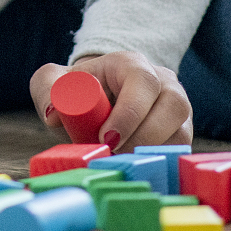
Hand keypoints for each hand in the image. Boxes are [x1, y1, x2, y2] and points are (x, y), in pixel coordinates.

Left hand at [31, 51, 192, 150]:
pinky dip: (159, 162)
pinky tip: (134, 167)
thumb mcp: (56, 81)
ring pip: (182, 132)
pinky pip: (180, 150)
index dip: (129, 112)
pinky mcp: (181, 132)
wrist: (97, 98)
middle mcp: (163, 82)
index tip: (105, 137)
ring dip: (152, 152)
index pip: (142, 82)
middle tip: (114, 155)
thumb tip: (53, 114)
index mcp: (132, 64)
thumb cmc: (79, 88)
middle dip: (143, 136)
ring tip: (121, 162)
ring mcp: (177, 108)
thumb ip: (48, 90)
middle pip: (173, 106)